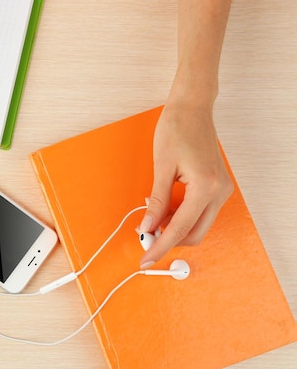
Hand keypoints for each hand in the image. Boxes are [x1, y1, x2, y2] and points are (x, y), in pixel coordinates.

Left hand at [138, 100, 233, 268]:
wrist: (192, 109)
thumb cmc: (176, 130)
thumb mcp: (161, 168)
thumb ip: (157, 202)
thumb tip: (148, 226)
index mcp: (205, 187)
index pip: (180, 228)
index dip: (161, 246)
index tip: (146, 259)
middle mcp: (219, 192)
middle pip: (194, 234)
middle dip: (169, 240)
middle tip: (145, 237)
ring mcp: (222, 191)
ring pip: (198, 226)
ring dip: (175, 228)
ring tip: (152, 220)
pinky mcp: (218, 187)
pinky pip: (201, 213)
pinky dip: (182, 217)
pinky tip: (165, 210)